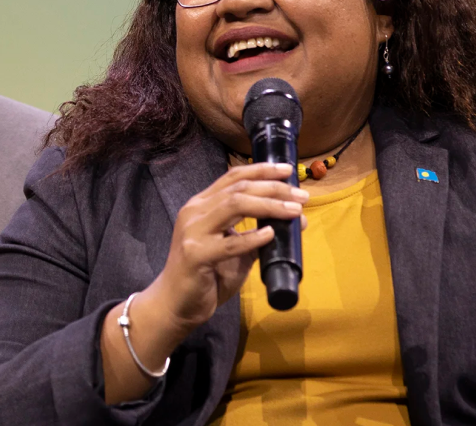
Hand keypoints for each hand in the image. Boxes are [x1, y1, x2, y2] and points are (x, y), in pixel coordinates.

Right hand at [151, 162, 308, 335]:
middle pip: (239, 188)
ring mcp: (192, 231)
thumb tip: (298, 218)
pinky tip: (270, 233)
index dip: (262, 169)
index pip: (234, 176)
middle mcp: (195, 211)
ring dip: (269, 205)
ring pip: (235, 205)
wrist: (175, 305)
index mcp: (202, 204)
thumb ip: (259, 234)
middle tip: (301, 195)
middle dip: (273, 188)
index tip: (288, 169)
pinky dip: (253, 237)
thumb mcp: (236, 249)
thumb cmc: (207, 276)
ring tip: (294, 210)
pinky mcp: (195, 255)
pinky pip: (229, 243)